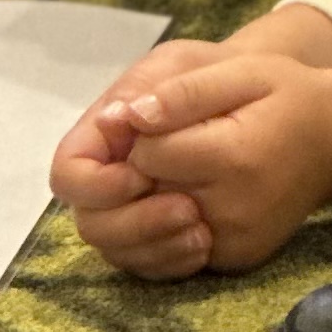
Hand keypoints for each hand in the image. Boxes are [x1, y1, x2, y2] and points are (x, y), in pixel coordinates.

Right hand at [51, 35, 247, 276]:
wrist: (262, 101)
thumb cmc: (218, 74)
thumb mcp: (191, 66)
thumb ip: (161, 91)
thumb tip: (121, 119)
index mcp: (103, 135)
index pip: (69, 173)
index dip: (96, 184)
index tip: (140, 174)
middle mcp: (110, 179)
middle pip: (91, 224)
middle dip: (134, 223)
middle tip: (187, 207)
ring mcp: (134, 212)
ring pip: (120, 252)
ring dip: (155, 247)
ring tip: (202, 228)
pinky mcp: (164, 237)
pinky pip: (152, 265)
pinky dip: (172, 262)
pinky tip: (205, 244)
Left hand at [75, 53, 331, 279]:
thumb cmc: (287, 95)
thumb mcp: (242, 71)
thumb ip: (185, 92)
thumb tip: (129, 115)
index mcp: (233, 158)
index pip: (147, 155)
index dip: (144, 133)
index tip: (165, 117)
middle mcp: (234, 211)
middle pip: (147, 194)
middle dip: (145, 168)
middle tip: (175, 141)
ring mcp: (236, 242)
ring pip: (154, 230)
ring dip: (152, 200)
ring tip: (180, 167)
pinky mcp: (236, 260)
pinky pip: (176, 249)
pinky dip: (170, 225)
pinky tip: (192, 194)